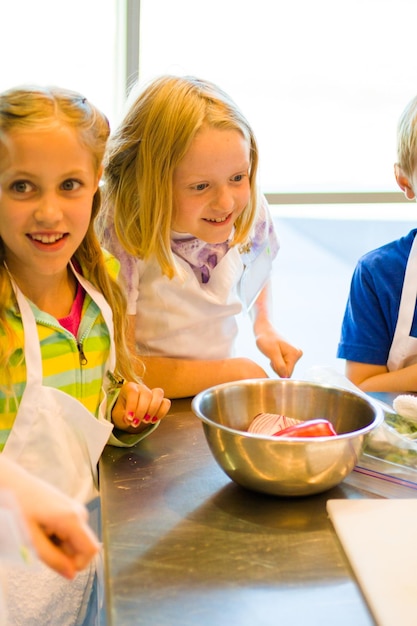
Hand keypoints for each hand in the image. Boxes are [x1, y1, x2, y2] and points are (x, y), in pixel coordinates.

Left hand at [0, 458, 99, 578]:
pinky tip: (43, 528)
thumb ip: (52, 559)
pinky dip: (57, 536)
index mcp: (72, 519)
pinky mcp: (70, 509)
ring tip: (40, 534)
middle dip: (65, 554)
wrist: (12, 483)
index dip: (78, 564)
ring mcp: (76, 509)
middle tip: (42, 546)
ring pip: (75, 541)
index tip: (58, 564)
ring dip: (59, 545)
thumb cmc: (18, 506)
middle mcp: (79, 513)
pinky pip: (71, 531)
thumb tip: (70, 575)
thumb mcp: (32, 539)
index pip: (91, 551)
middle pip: (83, 547)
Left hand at [111, 382, 170, 430]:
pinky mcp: (160, 400)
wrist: (130, 416)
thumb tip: (129, 419)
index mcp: (129, 388)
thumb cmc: (122, 413)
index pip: (133, 392)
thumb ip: (122, 416)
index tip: (130, 418)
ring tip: (146, 420)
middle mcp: (142, 388)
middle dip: (142, 411)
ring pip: (158, 394)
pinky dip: (161, 412)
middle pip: (147, 394)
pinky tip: (154, 420)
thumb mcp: (118, 415)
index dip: (132, 406)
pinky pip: (166, 402)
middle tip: (136, 423)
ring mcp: (152, 392)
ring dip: (153, 410)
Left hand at [256, 329, 302, 377]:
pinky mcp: (291, 355)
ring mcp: (295, 354)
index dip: (277, 369)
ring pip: (284, 369)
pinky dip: (277, 362)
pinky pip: (284, 365)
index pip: (287, 373)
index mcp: (295, 354)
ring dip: (276, 365)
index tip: (271, 360)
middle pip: (286, 372)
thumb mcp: (271, 353)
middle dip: (277, 367)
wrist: (264, 330)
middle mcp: (298, 354)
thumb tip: (285, 377)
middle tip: (272, 357)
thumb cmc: (266, 339)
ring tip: (272, 355)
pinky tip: (274, 354)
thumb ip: (279, 365)